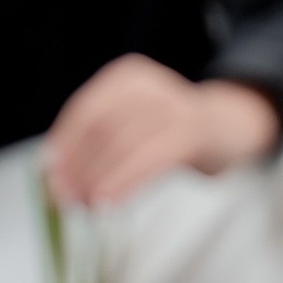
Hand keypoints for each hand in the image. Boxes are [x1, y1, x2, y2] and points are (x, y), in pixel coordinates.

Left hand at [43, 58, 279, 208]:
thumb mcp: (131, 128)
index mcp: (128, 77)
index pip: (85, 110)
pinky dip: (125, 180)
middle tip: (65, 200)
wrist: (232, 128)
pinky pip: (151, 156)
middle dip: (78, 168)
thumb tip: (51, 177)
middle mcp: (150, 84)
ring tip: (86, 205)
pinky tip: (109, 200)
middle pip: (102, 128)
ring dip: (98, 178)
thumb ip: (94, 147)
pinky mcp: (193, 131)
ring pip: (124, 142)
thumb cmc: (171, 133)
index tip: (50, 178)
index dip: (65, 146)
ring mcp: (175, 104)